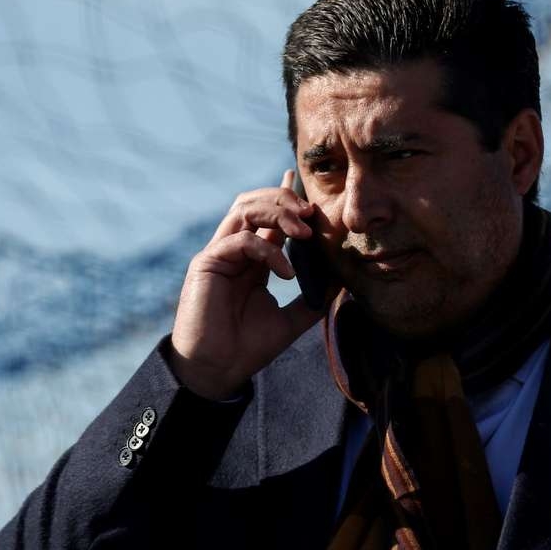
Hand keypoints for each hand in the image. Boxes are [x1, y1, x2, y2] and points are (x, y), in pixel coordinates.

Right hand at [170, 171, 327, 399]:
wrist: (218, 370)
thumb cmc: (247, 347)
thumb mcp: (291, 320)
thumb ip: (314, 298)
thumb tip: (342, 279)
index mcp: (251, 259)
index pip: (268, 218)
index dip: (284, 197)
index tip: (299, 180)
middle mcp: (234, 250)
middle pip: (254, 202)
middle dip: (284, 200)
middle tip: (311, 213)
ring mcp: (219, 253)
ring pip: (244, 209)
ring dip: (277, 213)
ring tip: (303, 232)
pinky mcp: (207, 262)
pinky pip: (241, 240)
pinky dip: (268, 250)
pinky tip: (286, 273)